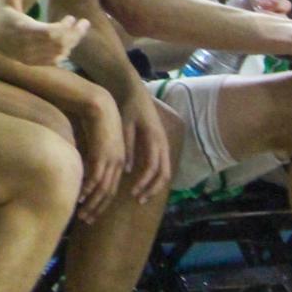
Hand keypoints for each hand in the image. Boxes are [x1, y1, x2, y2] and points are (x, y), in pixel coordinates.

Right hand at [0, 0, 90, 66]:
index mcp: (23, 28)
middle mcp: (27, 45)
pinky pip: (52, 61)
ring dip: (72, 43)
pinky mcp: (30, 61)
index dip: (65, 27)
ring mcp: (29, 56)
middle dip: (75, 34)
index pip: (51, 33)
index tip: (71, 17)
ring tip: (78, 30)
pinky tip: (67, 42)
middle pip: (59, 44)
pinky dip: (63, 52)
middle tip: (84, 23)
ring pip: (58, 54)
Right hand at [74, 85, 126, 221]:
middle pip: (109, 193)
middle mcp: (118, 163)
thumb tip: (85, 169)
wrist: (99, 103)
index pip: (112, 188)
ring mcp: (111, 159)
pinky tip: (81, 197)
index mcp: (119, 160)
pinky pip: (96, 176)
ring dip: (93, 204)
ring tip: (82, 214)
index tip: (92, 213)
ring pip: (103, 189)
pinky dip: (89, 189)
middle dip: (97, 208)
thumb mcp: (99, 141)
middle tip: (86, 220)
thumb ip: (95, 156)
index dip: (102, 203)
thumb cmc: (97, 119)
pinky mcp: (103, 154)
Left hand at [121, 86, 172, 205]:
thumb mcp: (125, 125)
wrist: (136, 92)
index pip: (153, 167)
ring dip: (155, 186)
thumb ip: (128, 146)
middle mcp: (163, 143)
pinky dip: (156, 178)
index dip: (144, 182)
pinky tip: (145, 185)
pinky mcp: (161, 144)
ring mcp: (164, 144)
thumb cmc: (129, 107)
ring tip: (142, 196)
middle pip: (164, 173)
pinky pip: (163, 166)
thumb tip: (129, 170)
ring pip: (166, 171)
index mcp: (154, 138)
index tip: (133, 192)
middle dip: (153, 189)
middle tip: (139, 200)